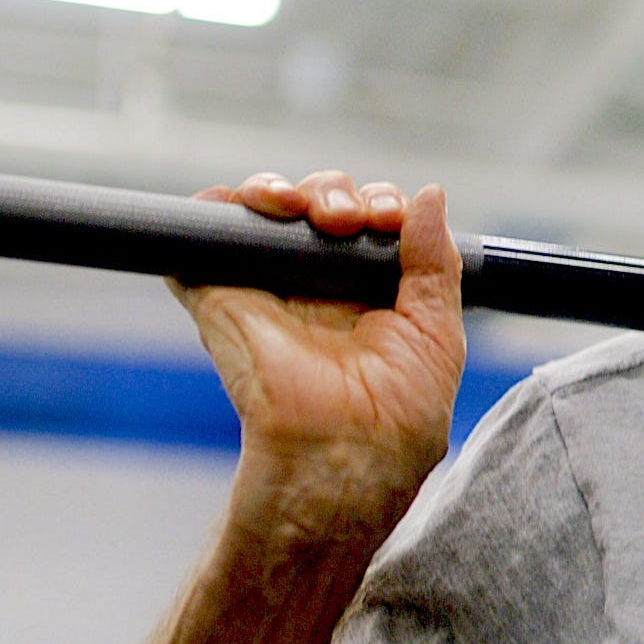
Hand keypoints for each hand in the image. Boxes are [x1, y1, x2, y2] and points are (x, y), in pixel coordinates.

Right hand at [173, 171, 464, 506]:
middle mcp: (317, 284)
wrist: (339, 455)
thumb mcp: (437, 333)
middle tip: (351, 220)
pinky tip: (254, 205)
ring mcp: (267, 285)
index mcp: (370, 292)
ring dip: (286, 188)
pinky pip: (206, 228)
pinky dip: (220, 201)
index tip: (389, 217)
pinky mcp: (219, 291)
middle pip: (320, 203)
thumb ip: (434, 262)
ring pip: (266, 206)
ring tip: (307, 210)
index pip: (370, 220)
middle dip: (337, 193)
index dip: (380, 204)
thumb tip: (430, 195)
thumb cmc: (396, 417)